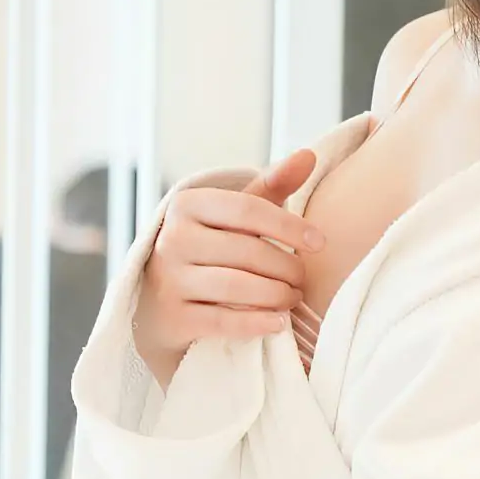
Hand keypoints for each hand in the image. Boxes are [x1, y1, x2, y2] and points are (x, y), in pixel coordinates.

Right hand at [132, 147, 323, 388]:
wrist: (160, 301)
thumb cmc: (209, 249)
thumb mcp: (233, 215)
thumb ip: (271, 186)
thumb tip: (308, 155)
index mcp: (188, 205)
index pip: (249, 209)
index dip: (290, 226)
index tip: (319, 243)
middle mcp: (173, 239)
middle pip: (247, 251)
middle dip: (287, 268)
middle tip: (303, 279)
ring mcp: (170, 280)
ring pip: (237, 287)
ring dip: (277, 295)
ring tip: (292, 298)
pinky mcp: (173, 318)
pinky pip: (223, 322)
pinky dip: (257, 323)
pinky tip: (277, 322)